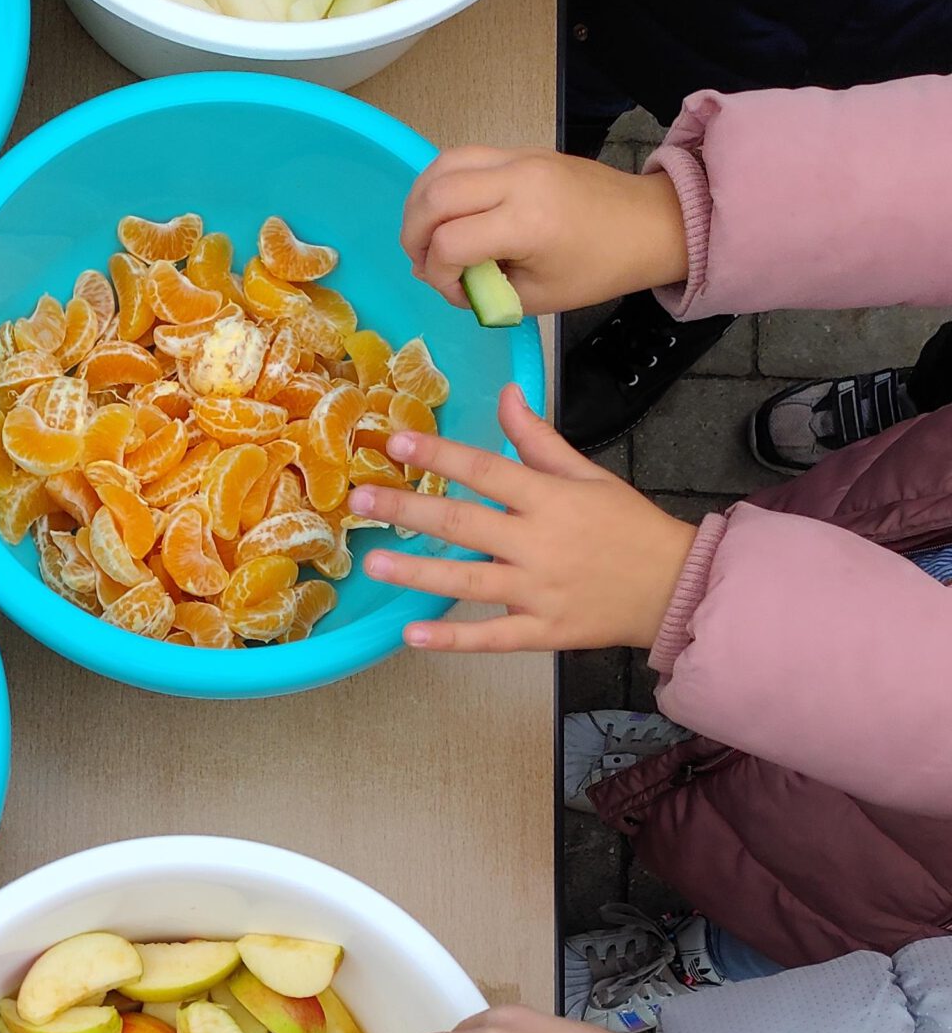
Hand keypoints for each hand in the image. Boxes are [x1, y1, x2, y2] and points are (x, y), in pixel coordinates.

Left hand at [349, 383, 697, 653]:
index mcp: (550, 498)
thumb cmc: (628, 526)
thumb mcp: (587, 473)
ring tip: (374, 562)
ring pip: (469, 581)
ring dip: (418, 572)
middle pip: (464, 523)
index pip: (486, 470)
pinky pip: (492, 637)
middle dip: (409, 509)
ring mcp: (539, 591)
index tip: (396, 441)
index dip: (440, 454)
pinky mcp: (544, 631)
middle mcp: (539, 543)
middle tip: (359, 501)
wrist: (674, 586)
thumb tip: (507, 393)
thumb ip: (539, 439)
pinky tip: (412, 635)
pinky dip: (453, 639)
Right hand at [403, 146, 688, 315]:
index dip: (438, 274)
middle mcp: (518, 179)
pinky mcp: (520, 149)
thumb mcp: (537, 297)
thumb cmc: (599, 268)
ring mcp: (518, 157)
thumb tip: (440, 274)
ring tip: (425, 233)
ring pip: (442, 164)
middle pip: (435, 195)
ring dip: (421, 201)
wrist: (647, 223)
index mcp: (527, 223)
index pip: (450, 242)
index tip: (456, 292)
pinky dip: (442, 183)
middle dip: (414, 235)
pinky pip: (463, 156)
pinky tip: (446, 211)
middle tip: (421, 261)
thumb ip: (482, 290)